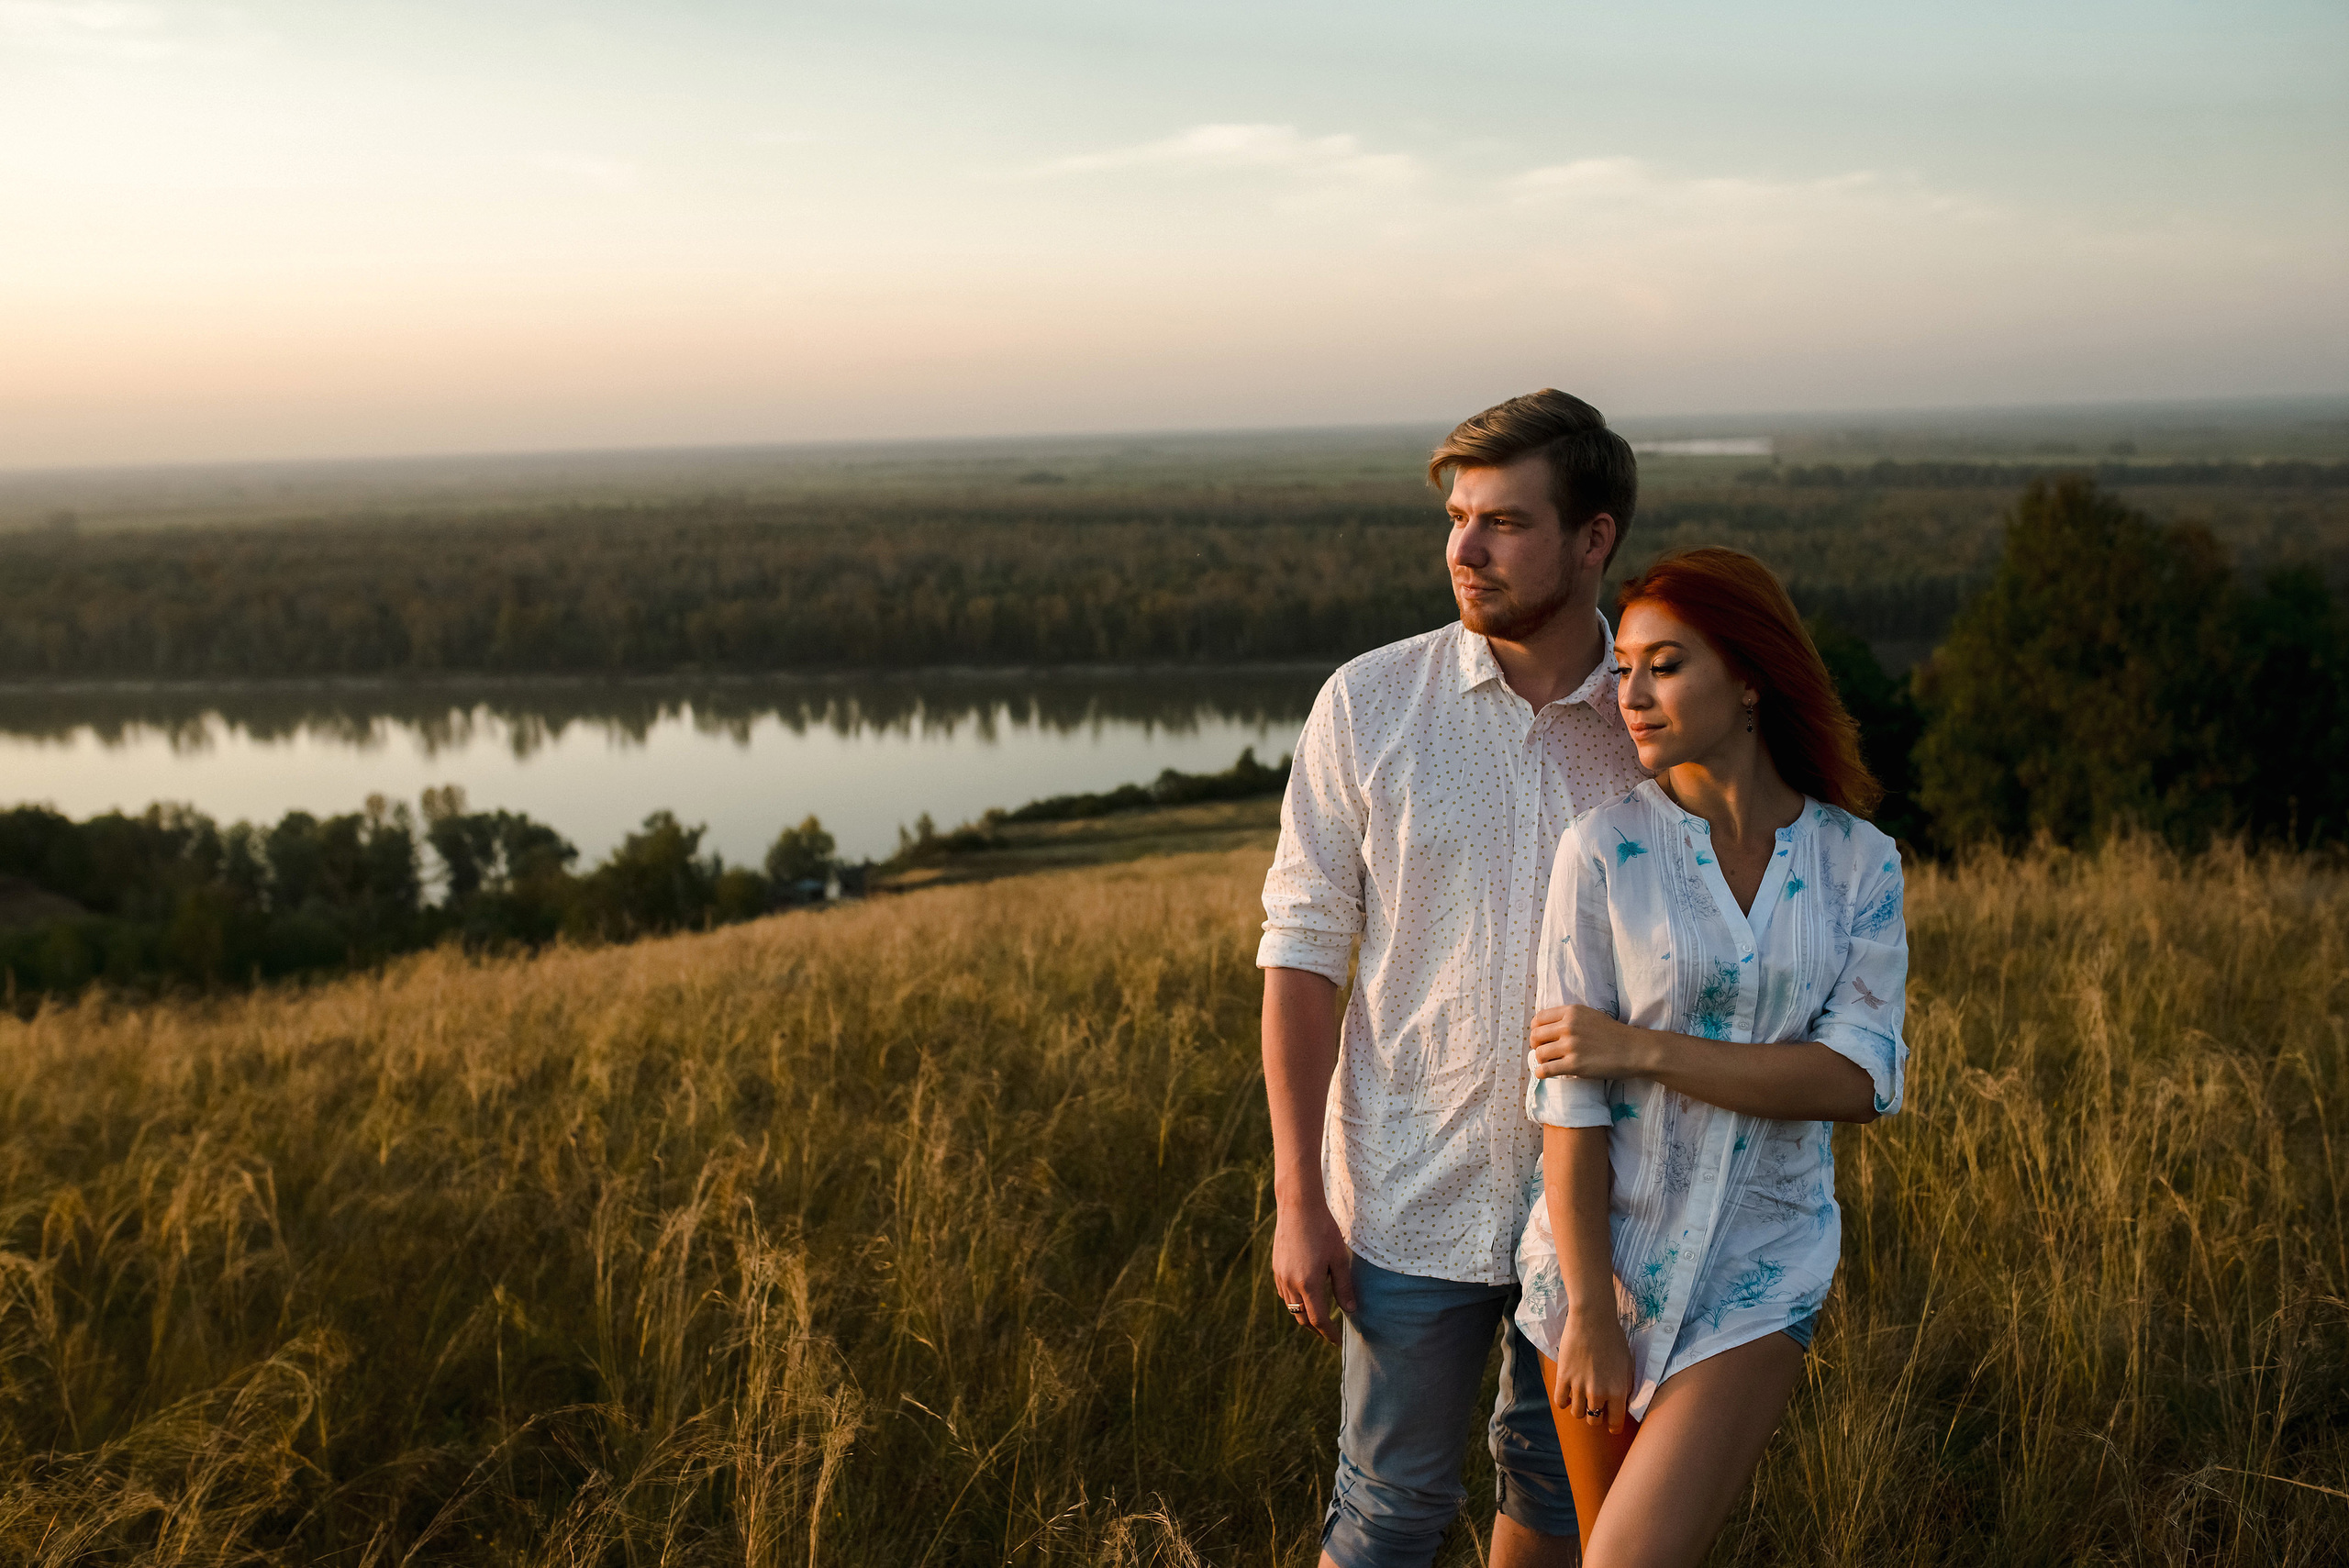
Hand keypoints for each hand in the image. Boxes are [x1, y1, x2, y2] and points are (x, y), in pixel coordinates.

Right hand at [1271, 1195, 1356, 1345]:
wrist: (1298, 1207)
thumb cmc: (1323, 1230)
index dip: (1329, 1333)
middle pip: (1302, 1318)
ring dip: (1305, 1315)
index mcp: (1309, 1284)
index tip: (1338, 1340)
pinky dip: (1295, 1302)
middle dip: (1317, 1328)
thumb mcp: (1339, 1259)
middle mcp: (1291, 1284)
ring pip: (1292, 1307)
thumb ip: (1343, 1287)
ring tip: (1320, 1315)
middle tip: (1330, 1331)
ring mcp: (1280, 1276)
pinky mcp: (1276, 1268)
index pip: (1319, 1319)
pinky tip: (1305, 1296)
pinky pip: (1285, 1294)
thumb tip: (1350, 1310)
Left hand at [1529, 1004, 1647, 1079]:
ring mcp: (1571, 1046)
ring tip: (1549, 1063)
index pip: (1539, 1018)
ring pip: (1539, 1054)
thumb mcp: (1590, 1016)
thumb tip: (1546, 1028)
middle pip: (1535, 1036)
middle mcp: (1569, 1026)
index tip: (1541, 1037)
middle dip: (1536, 1045)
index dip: (1536, 1029)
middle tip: (1543, 1051)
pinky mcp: (1575, 1065)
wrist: (1634, 1050)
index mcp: (1572, 1012)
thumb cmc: (1613, 1034)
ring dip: (1541, 1060)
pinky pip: (1546, 1070)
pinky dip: (1541, 1073)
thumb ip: (1569, 1018)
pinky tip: (1545, 1073)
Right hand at [1553, 1307, 1634, 1434]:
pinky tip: (1568, 1394)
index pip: (1615, 1423)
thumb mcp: (1628, 1365)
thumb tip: (1623, 1403)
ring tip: (1580, 1399)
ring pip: (1577, 1414)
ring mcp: (1579, 1386)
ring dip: (1579, 1409)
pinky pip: (1560, 1402)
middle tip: (1595, 1406)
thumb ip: (1626, 1388)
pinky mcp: (1563, 1377)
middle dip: (1595, 1415)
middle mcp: (1599, 1393)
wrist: (1593, 1319)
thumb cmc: (1614, 1339)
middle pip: (1593, 1419)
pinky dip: (1564, 1402)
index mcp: (1618, 1391)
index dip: (1613, 1426)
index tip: (1611, 1425)